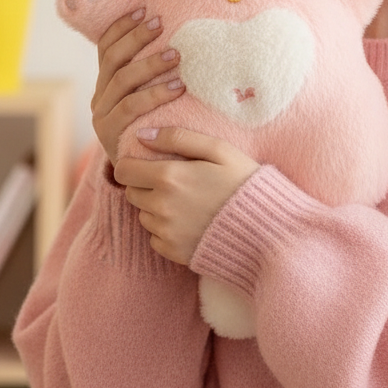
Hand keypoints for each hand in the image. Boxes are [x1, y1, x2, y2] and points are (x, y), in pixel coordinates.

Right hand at [91, 11, 184, 163]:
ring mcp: (101, 116)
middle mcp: (99, 98)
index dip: (122, 26)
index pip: (106, 47)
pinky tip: (177, 87)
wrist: (145, 177)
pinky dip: (154, 94)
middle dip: (136, 38)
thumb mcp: (153, 103)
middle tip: (161, 25)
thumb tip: (183, 41)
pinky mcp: (109, 134)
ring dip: (149, 64)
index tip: (144, 9)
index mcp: (105, 85)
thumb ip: (156, 78)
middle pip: (113, 59)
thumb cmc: (158, 131)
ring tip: (176, 56)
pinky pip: (130, 108)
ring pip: (122, 81)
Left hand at [115, 128, 259, 265]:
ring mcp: (165, 232)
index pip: (123, 170)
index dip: (133, 164)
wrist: (264, 230)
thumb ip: (178, 137)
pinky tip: (190, 222)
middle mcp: (161, 206)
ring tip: (187, 202)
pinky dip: (166, 230)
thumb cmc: (243, 183)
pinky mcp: (172, 252)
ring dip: (156, 207)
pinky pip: (155, 238)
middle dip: (145, 185)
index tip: (148, 163)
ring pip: (143, 215)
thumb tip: (141, 135)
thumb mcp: (219, 149)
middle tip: (174, 182)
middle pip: (131, 192)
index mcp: (169, 177)